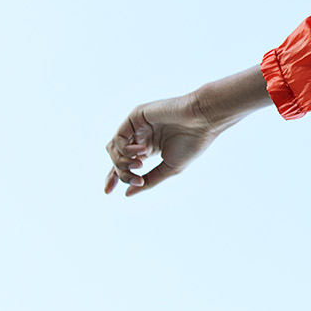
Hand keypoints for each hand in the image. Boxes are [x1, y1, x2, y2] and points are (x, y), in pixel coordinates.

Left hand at [104, 93, 224, 196]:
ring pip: (114, 148)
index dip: (113, 177)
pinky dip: (126, 149)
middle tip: (137, 179)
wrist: (203, 120)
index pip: (124, 164)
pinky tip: (143, 152)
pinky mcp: (135, 116)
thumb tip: (127, 194)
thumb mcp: (168, 169)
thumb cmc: (191, 143)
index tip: (107, 192)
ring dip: (122, 162)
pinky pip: (119, 137)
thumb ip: (148, 181)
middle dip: (121, 173)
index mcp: (149, 148)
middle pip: (116, 158)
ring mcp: (137, 126)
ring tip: (140, 166)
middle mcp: (140, 137)